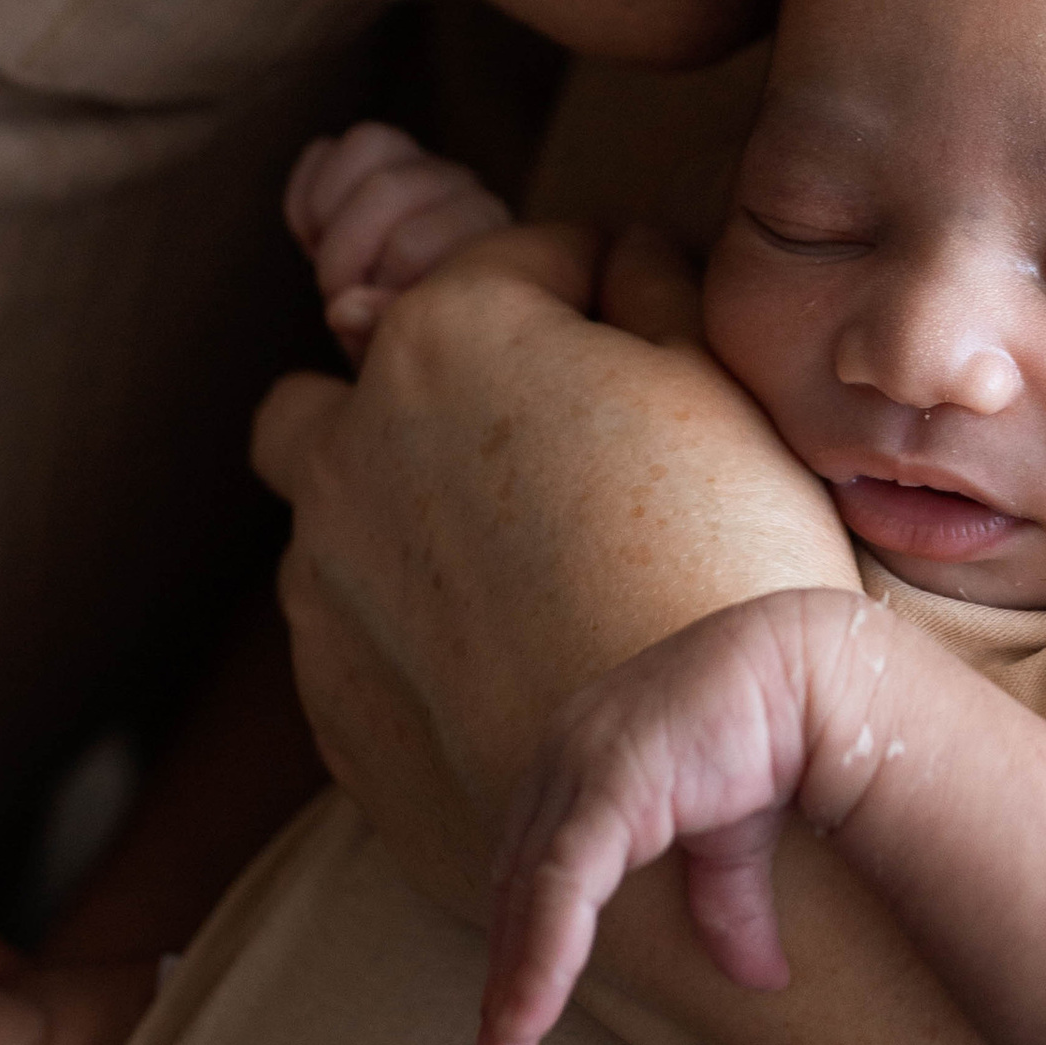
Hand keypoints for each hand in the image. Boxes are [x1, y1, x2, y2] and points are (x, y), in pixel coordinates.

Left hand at [252, 231, 859, 899]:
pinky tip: (514, 655)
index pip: (525, 256)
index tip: (658, 333)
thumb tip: (624, 252)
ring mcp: (324, 580)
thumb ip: (655, 285)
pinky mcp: (329, 699)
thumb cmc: (722, 562)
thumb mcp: (721, 382)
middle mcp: (349, 444)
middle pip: (374, 364)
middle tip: (555, 437)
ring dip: (408, 501)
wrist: (678, 792)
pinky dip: (410, 618)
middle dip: (447, 378)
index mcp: (447, 335)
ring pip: (336, 498)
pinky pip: (353, 622)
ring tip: (531, 560)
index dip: (606, 281)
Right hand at [284, 121, 515, 365]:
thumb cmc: (424, 349)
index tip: (377, 325)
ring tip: (326, 262)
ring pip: (367, 143)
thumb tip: (344, 308)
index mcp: (482, 236)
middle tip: (340, 297)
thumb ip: (388, 332)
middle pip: (386, 186)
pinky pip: (326, 152)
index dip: (378, 288)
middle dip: (344, 253)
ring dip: (329, 213)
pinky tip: (314, 239)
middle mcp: (459, 189)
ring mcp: (420, 165)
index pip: (412, 242)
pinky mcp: (375, 159)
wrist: (417, 336)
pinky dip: (307, 197)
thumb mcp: (413, 357)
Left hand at [478, 588, 900, 1044]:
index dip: (524, 941)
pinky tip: (532, 1011)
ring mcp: (580, 763)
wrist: (811, 673)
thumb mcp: (733, 838)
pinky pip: (563, 883)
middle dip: (505, 972)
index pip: (533, 865)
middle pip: (515, 882)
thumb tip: (760, 980)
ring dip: (515, 979)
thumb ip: (724, 901)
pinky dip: (545, 951)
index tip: (515, 1014)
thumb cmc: (768, 733)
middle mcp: (564, 755)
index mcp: (581, 761)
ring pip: (529, 891)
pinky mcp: (608, 780)